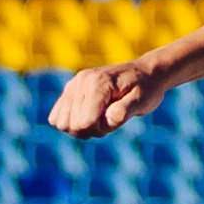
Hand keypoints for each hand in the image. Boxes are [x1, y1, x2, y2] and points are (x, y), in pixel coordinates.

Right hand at [46, 60, 162, 139]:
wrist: (144, 73)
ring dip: (82, 128)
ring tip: (101, 118)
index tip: (117, 120)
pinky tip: (90, 116)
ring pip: (62, 124)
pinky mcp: (69, 91)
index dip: (102, 130)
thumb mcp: (143, 101)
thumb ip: (125, 111)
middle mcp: (81, 82)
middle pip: (73, 126)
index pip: (85, 122)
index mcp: (98, 83)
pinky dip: (73, 123)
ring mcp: (73, 85)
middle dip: (93, 130)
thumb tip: (109, 120)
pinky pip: (57, 117)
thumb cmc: (146, 88)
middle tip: (111, 119)